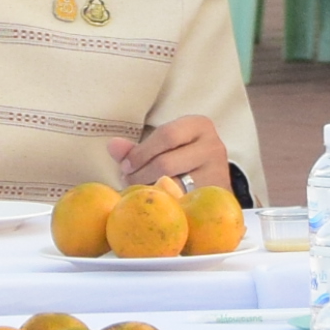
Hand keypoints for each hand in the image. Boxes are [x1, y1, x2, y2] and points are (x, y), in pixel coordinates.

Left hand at [112, 114, 232, 192]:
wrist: (215, 182)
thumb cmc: (183, 159)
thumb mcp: (163, 147)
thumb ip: (136, 149)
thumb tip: (112, 146)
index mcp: (198, 125)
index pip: (165, 135)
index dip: (140, 153)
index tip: (125, 167)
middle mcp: (213, 145)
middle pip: (166, 162)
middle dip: (141, 175)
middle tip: (128, 183)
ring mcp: (217, 172)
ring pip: (174, 185)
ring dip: (149, 191)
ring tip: (139, 193)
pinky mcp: (216, 195)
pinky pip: (183, 202)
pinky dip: (165, 203)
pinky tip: (156, 204)